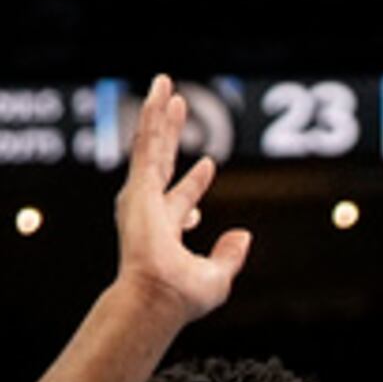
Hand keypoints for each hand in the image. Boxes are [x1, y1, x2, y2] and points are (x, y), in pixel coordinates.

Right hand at [111, 76, 251, 319]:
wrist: (159, 296)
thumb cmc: (181, 297)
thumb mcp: (217, 277)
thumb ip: (229, 256)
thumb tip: (244, 236)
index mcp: (165, 231)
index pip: (181, 200)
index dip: (195, 183)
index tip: (208, 165)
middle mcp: (149, 211)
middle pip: (163, 162)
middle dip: (170, 134)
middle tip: (178, 107)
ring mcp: (141, 196)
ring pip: (152, 144)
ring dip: (158, 114)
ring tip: (164, 84)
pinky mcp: (138, 184)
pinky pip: (146, 141)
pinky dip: (151, 116)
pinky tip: (157, 94)